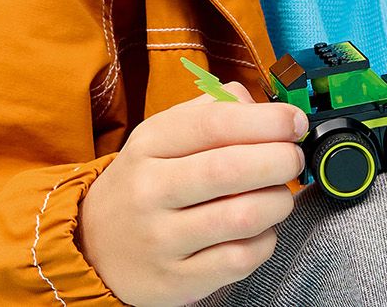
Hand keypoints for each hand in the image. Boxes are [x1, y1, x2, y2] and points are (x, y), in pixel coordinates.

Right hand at [78, 83, 308, 306]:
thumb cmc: (145, 184)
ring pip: (243, 217)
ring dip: (278, 202)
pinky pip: (241, 259)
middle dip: (280, 160)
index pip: (214, 123)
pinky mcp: (177, 279)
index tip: (294, 122)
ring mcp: (161, 239)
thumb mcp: (161, 137)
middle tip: (291, 159)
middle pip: (230, 170)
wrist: (93, 247)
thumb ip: (211, 112)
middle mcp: (150, 191)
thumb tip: (262, 106)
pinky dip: (265, 240)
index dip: (267, 120)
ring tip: (276, 196)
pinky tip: (257, 231)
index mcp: (149, 145)